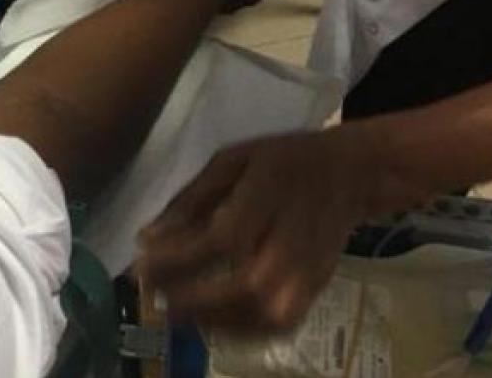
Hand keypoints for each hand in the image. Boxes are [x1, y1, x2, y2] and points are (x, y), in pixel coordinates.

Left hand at [136, 126, 428, 333]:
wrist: (352, 173)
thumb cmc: (283, 160)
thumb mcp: (231, 160)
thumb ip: (189, 200)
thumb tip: (147, 238)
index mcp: (266, 200)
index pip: (218, 241)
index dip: (175, 260)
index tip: (139, 266)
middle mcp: (291, 242)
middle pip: (243, 287)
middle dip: (191, 299)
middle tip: (153, 294)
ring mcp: (308, 272)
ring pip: (263, 315)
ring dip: (213, 321)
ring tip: (176, 310)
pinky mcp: (316, 289)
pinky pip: (279, 325)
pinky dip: (241, 331)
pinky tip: (212, 322)